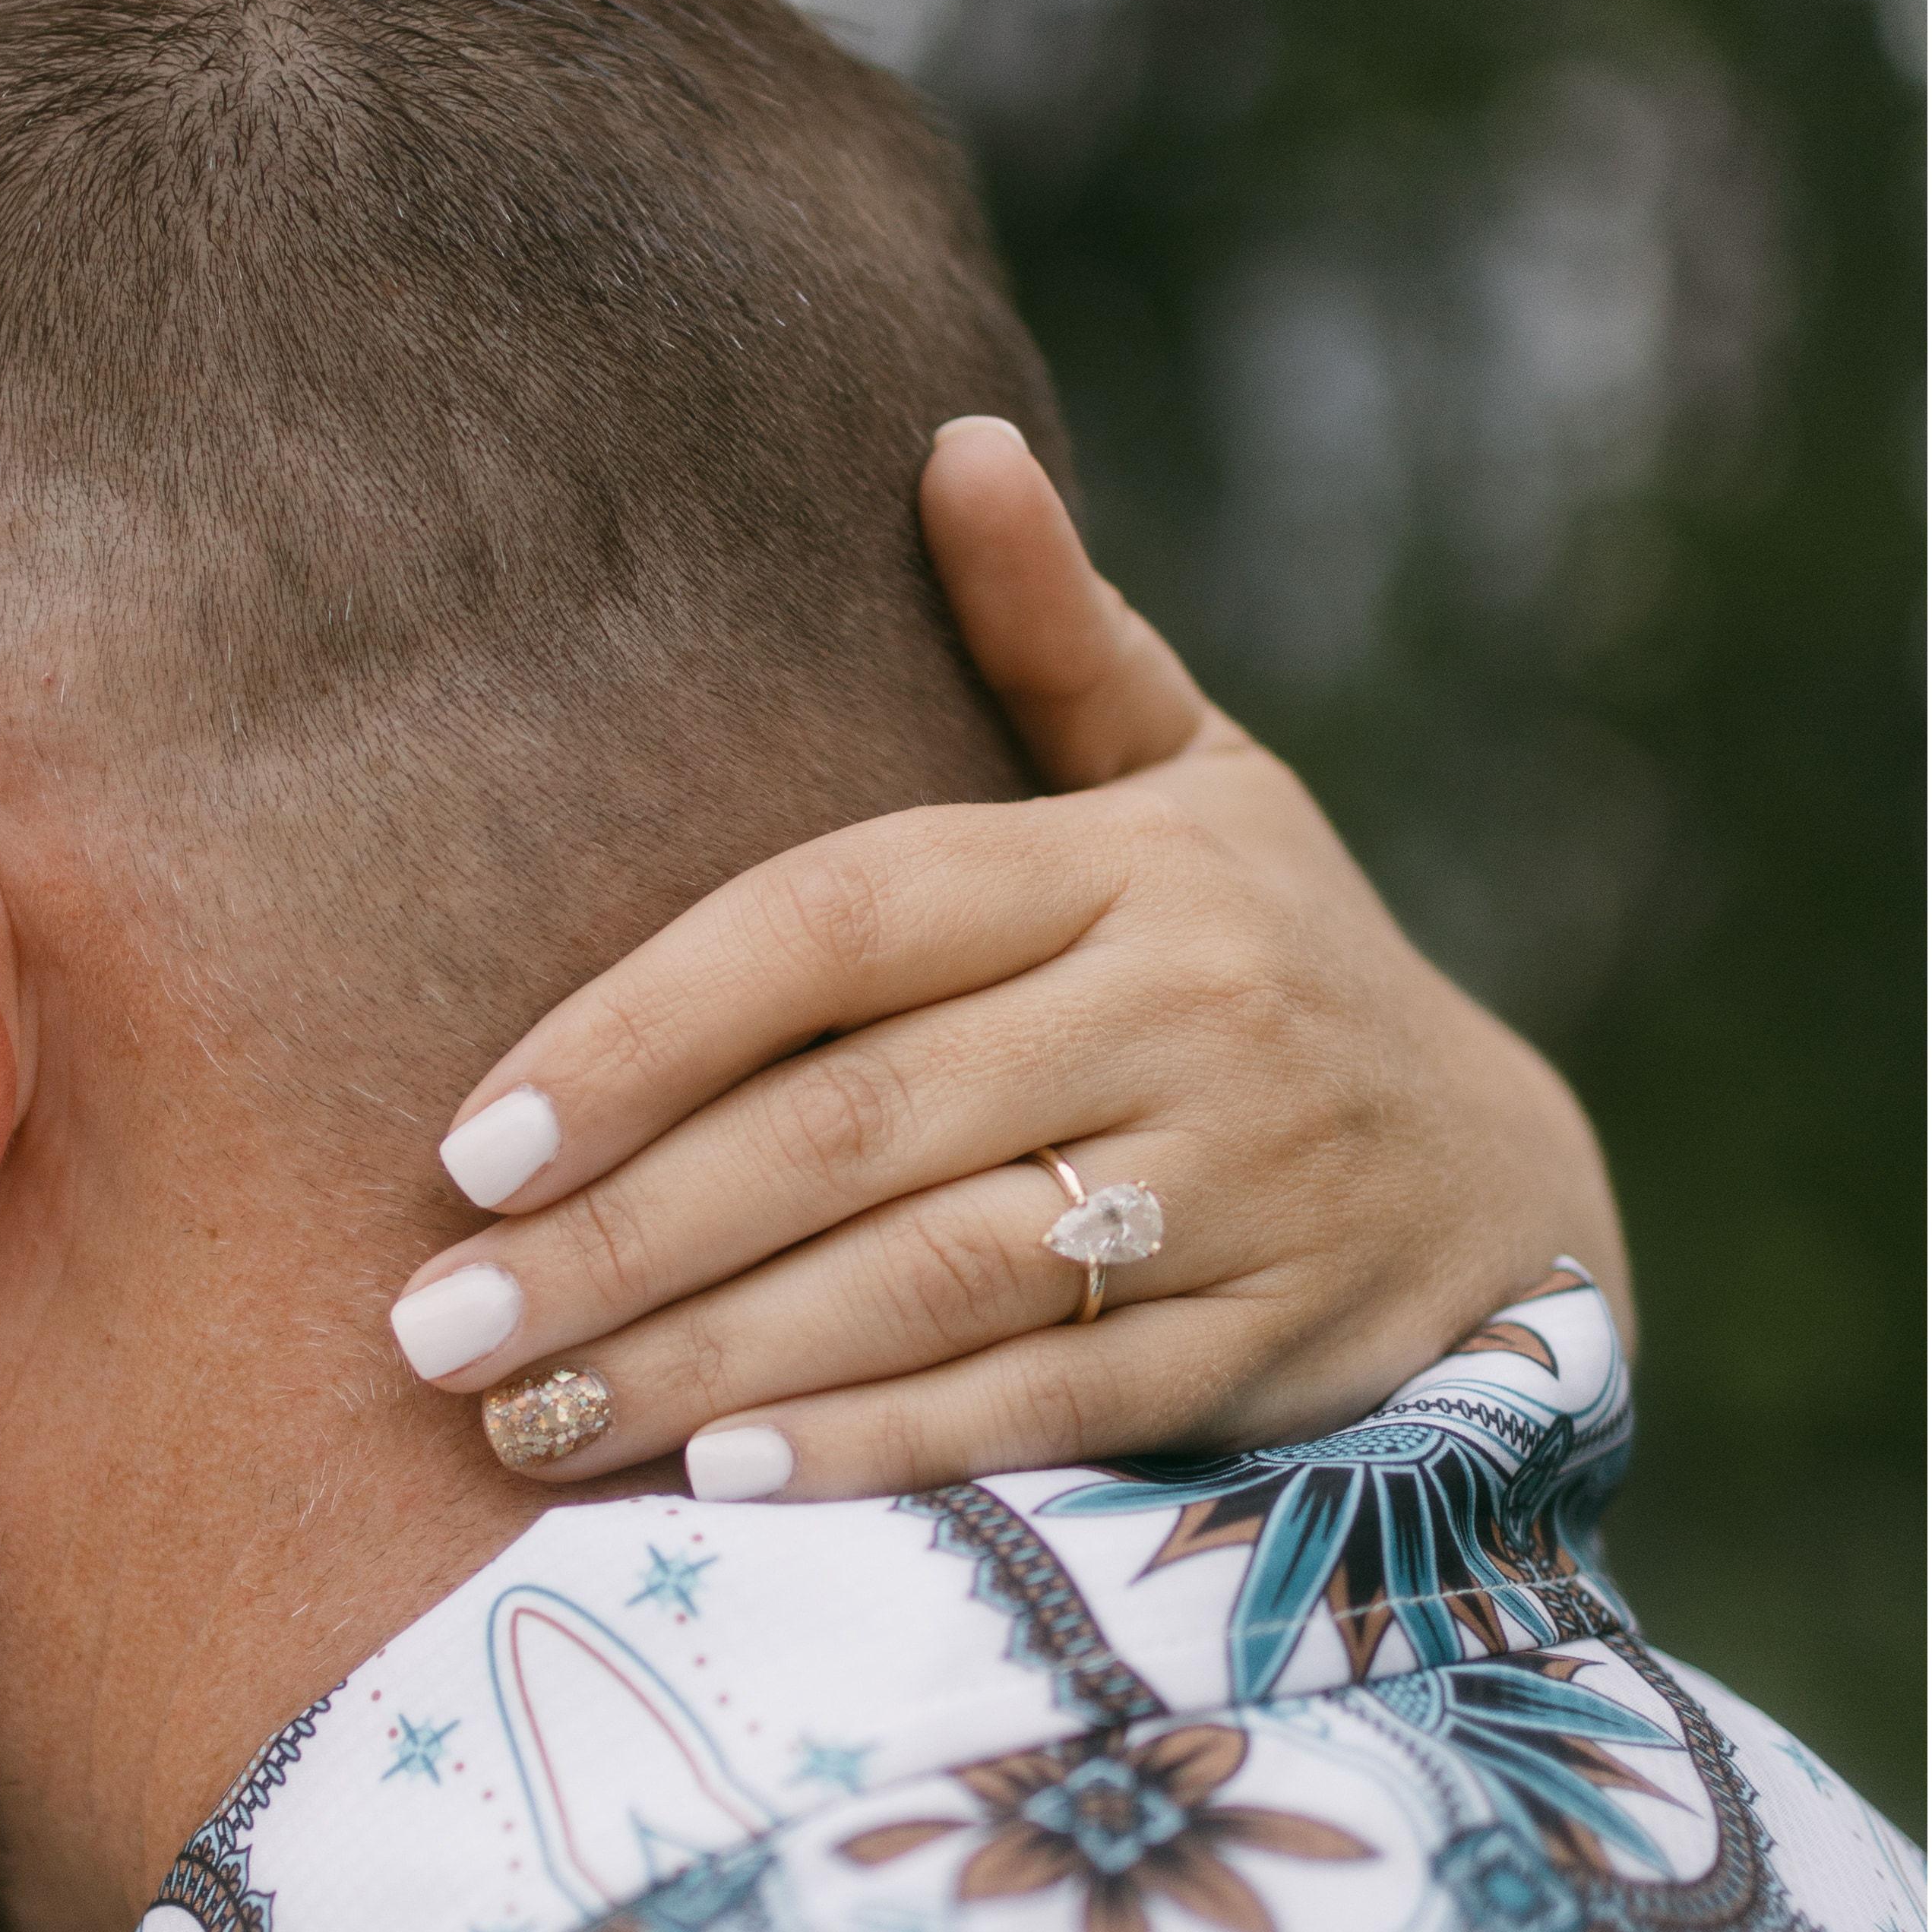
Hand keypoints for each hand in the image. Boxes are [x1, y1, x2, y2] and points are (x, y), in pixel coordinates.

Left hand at [382, 419, 1632, 1498]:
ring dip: (707, 1366)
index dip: (640, 1032)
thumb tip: (956, 443)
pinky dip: (877, 1448)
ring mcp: (1231, 1187)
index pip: (835, 923)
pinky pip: (1038, 1403)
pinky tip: (719, 1488)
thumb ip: (1054, 639)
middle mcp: (1182, 1014)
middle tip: (432, 1327)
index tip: (469, 1143)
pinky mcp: (1262, 1344)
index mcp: (1125, 861)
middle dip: (621, 1238)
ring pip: (925, 1279)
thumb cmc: (1260, 954)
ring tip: (524, 1422)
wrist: (1499, 1175)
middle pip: (849, 1128)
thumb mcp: (1190, 773)